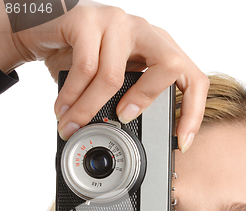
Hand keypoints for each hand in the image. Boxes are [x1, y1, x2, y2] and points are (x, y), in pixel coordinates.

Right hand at [4, 0, 208, 150]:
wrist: (39, 30)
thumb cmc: (81, 58)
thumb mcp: (115, 81)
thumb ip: (130, 100)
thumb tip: (135, 140)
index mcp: (159, 49)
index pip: (193, 79)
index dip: (193, 113)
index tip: (182, 142)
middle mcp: (144, 32)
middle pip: (170, 66)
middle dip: (148, 100)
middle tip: (123, 118)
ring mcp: (117, 22)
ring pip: (113, 76)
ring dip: (89, 109)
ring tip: (73, 126)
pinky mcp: (86, 19)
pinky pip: (85, 68)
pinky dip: (72, 96)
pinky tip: (63, 110)